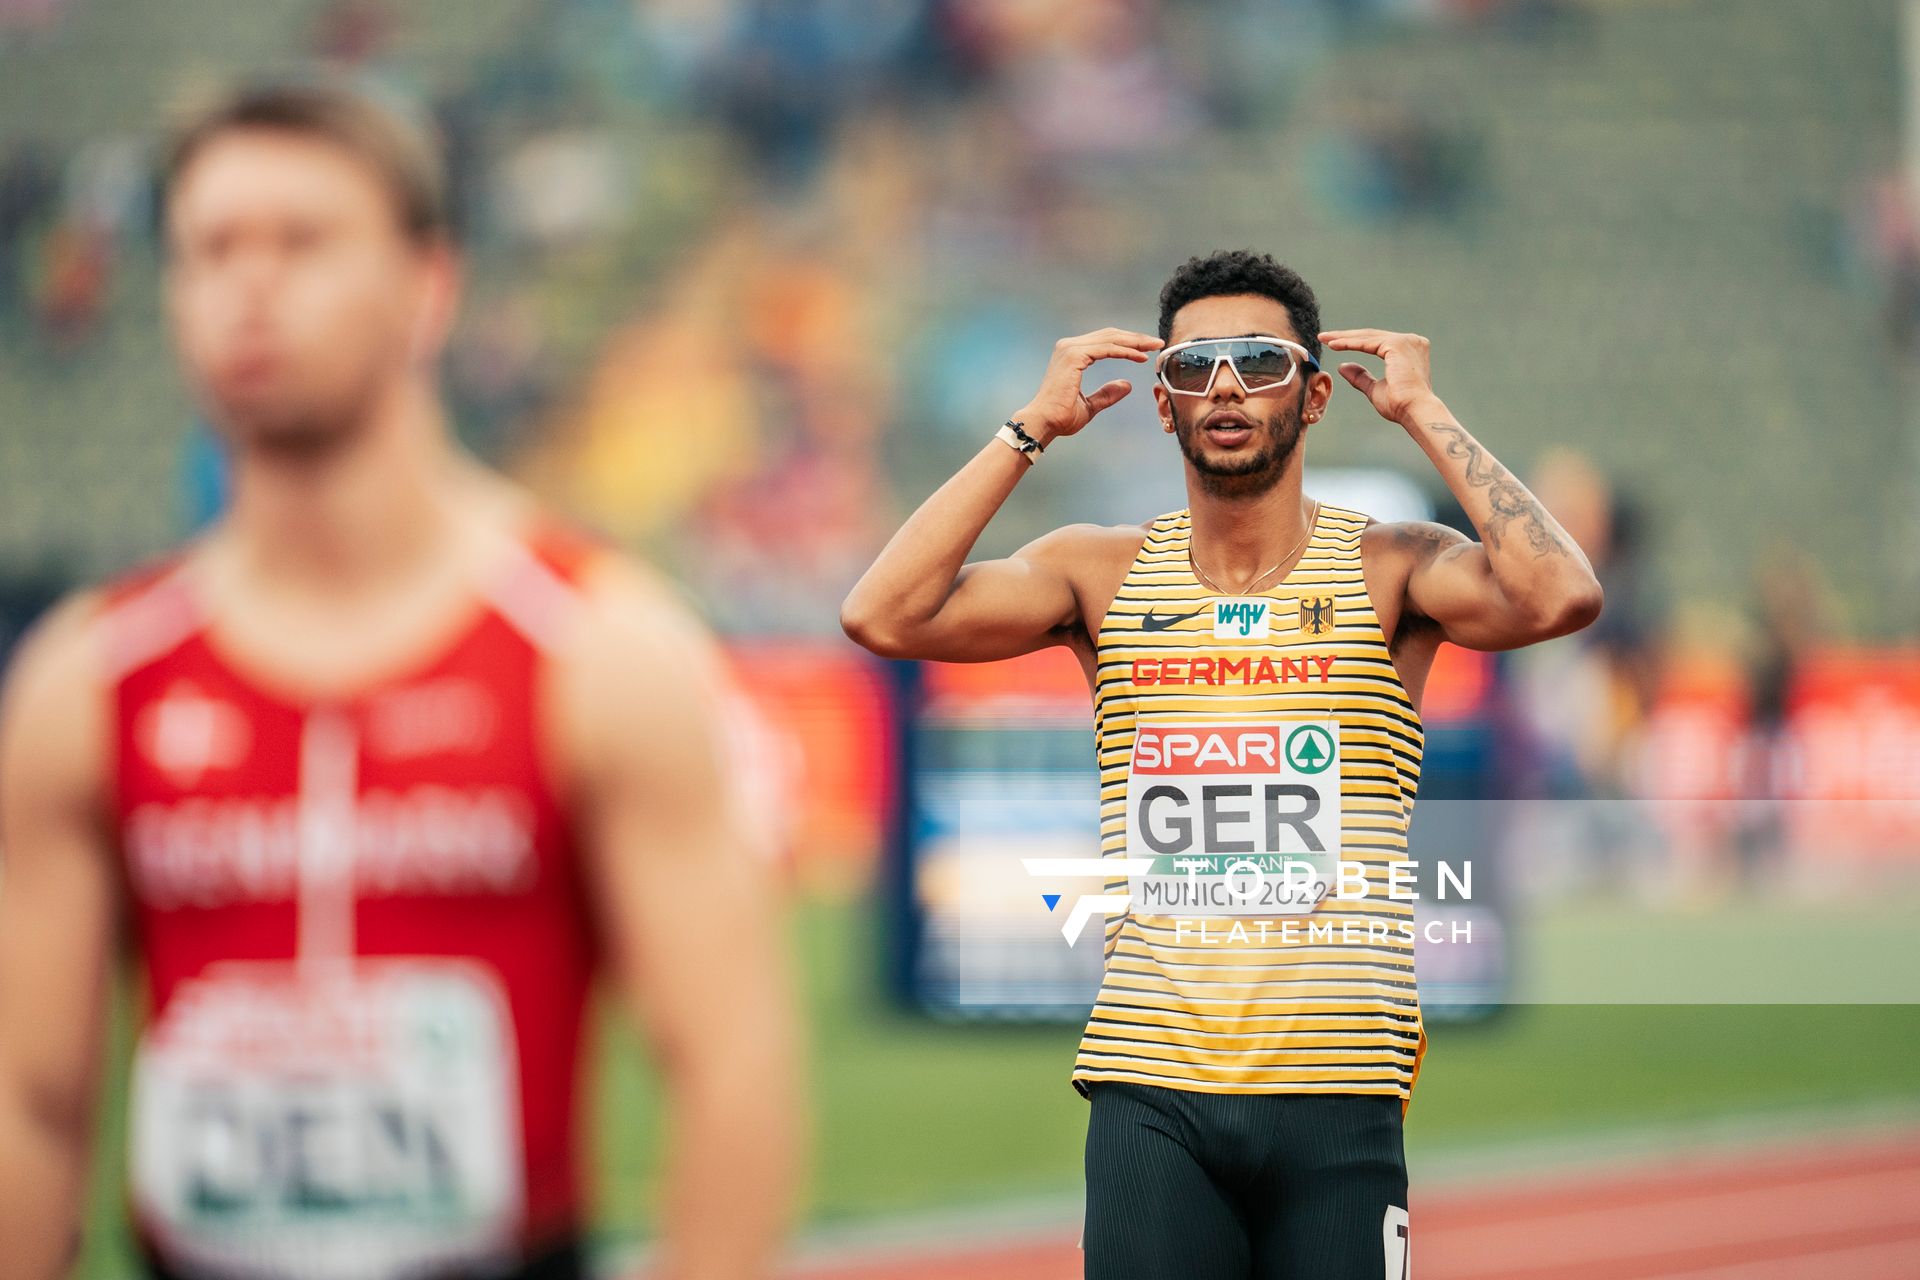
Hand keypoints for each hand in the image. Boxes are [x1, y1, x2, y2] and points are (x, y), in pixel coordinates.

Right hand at [1011, 328, 1162, 444]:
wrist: (1043, 423)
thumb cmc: (1061, 417)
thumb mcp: (1090, 405)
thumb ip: (1106, 394)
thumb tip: (1127, 385)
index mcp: (1071, 354)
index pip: (1104, 341)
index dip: (1128, 342)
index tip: (1148, 349)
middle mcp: (1069, 346)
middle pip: (1110, 335)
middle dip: (1135, 338)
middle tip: (1157, 343)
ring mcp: (1070, 349)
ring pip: (1110, 339)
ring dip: (1135, 342)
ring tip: (1154, 347)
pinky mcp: (1074, 356)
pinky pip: (1107, 349)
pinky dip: (1126, 351)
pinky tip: (1140, 357)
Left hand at [1318, 328, 1438, 424]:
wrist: (1414, 411)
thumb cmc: (1400, 405)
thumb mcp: (1376, 389)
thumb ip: (1361, 377)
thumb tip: (1343, 367)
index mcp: (1409, 350)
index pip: (1376, 342)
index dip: (1353, 342)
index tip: (1332, 344)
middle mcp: (1411, 341)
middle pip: (1371, 336)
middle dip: (1345, 336)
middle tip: (1323, 337)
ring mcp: (1406, 341)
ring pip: (1368, 337)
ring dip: (1344, 338)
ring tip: (1324, 339)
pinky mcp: (1398, 344)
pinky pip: (1367, 342)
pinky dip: (1349, 343)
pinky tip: (1333, 345)